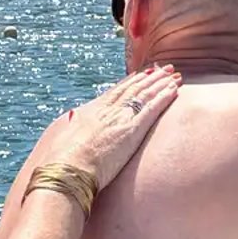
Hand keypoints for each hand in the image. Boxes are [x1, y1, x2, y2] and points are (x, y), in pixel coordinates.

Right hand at [40, 66, 180, 190]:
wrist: (68, 169)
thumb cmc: (63, 159)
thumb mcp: (66, 136)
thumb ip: (74, 125)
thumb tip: (73, 117)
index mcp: (93, 110)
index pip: (117, 91)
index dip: (131, 81)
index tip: (142, 73)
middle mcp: (108, 110)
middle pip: (134, 89)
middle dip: (151, 77)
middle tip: (164, 69)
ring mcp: (120, 118)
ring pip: (145, 94)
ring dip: (161, 83)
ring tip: (173, 75)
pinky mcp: (132, 130)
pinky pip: (152, 108)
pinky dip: (164, 97)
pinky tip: (174, 90)